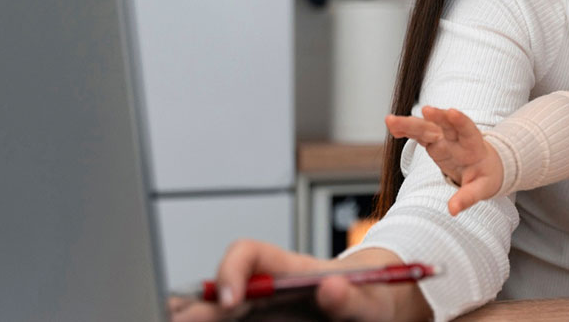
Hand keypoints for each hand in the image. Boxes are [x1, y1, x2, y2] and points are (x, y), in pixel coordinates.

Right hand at [169, 243, 429, 321]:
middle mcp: (265, 289)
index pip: (247, 253)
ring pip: (214, 313)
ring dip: (200, 318)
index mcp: (289, 269)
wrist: (373, 309)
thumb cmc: (372, 298)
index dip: (230, 270)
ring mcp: (258, 312)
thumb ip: (352, 298)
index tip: (230, 300)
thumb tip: (330, 287)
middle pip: (216, 291)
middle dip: (195, 309)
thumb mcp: (371, 300)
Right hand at [385, 106, 502, 214]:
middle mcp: (456, 138)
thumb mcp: (482, 189)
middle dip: (436, 117)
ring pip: (426, 127)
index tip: (452, 112)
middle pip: (445, 125)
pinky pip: (418, 134)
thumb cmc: (485, 176)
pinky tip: (392, 127)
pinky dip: (406, 130)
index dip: (460, 121)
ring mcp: (443, 138)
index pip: (468, 130)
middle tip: (426, 110)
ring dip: (411, 123)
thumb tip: (452, 210)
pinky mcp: (432, 142)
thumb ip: (467, 197)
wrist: (484, 166)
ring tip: (391, 120)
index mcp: (473, 146)